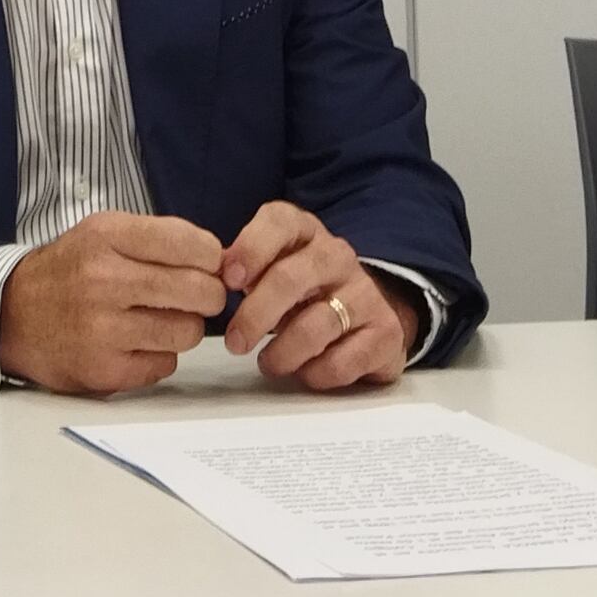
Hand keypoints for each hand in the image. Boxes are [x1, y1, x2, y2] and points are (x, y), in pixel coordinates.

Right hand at [0, 212, 227, 395]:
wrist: (11, 315)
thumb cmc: (70, 271)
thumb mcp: (104, 232)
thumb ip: (160, 238)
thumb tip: (223, 260)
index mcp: (106, 237)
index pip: (192, 245)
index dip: (212, 258)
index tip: (206, 264)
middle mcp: (104, 280)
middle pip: (199, 291)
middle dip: (209, 294)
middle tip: (197, 296)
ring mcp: (103, 330)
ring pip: (188, 332)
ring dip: (183, 327)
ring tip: (159, 319)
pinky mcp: (104, 370)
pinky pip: (165, 365)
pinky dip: (159, 355)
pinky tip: (135, 343)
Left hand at [218, 201, 416, 390]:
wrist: (366, 313)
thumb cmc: (303, 290)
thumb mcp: (273, 268)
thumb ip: (242, 268)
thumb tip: (210, 277)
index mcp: (305, 232)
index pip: (279, 222)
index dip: (250, 249)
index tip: (229, 281)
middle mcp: (338, 256)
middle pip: (290, 279)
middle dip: (255, 315)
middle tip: (235, 343)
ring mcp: (366, 294)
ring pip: (316, 326)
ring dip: (282, 353)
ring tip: (268, 364)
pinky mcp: (385, 334)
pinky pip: (342, 362)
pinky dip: (314, 374)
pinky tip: (305, 372)